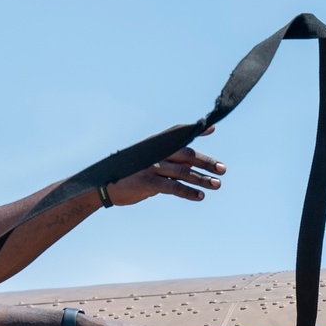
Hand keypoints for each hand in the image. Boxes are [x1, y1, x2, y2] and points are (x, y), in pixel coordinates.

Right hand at [106, 126, 224, 205]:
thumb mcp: (145, 165)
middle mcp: (155, 154)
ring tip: (217, 185)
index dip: (195, 130)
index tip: (211, 129)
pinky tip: (199, 196)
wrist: (103, 186)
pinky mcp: (148, 183)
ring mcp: (152, 168)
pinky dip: (188, 191)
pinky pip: (173, 187)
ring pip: (183, 171)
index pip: (178, 134)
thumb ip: (166, 166)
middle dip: (206, 162)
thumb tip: (189, 170)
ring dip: (202, 179)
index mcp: (155, 147)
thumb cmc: (127, 177)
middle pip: (187, 154)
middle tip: (222, 169)